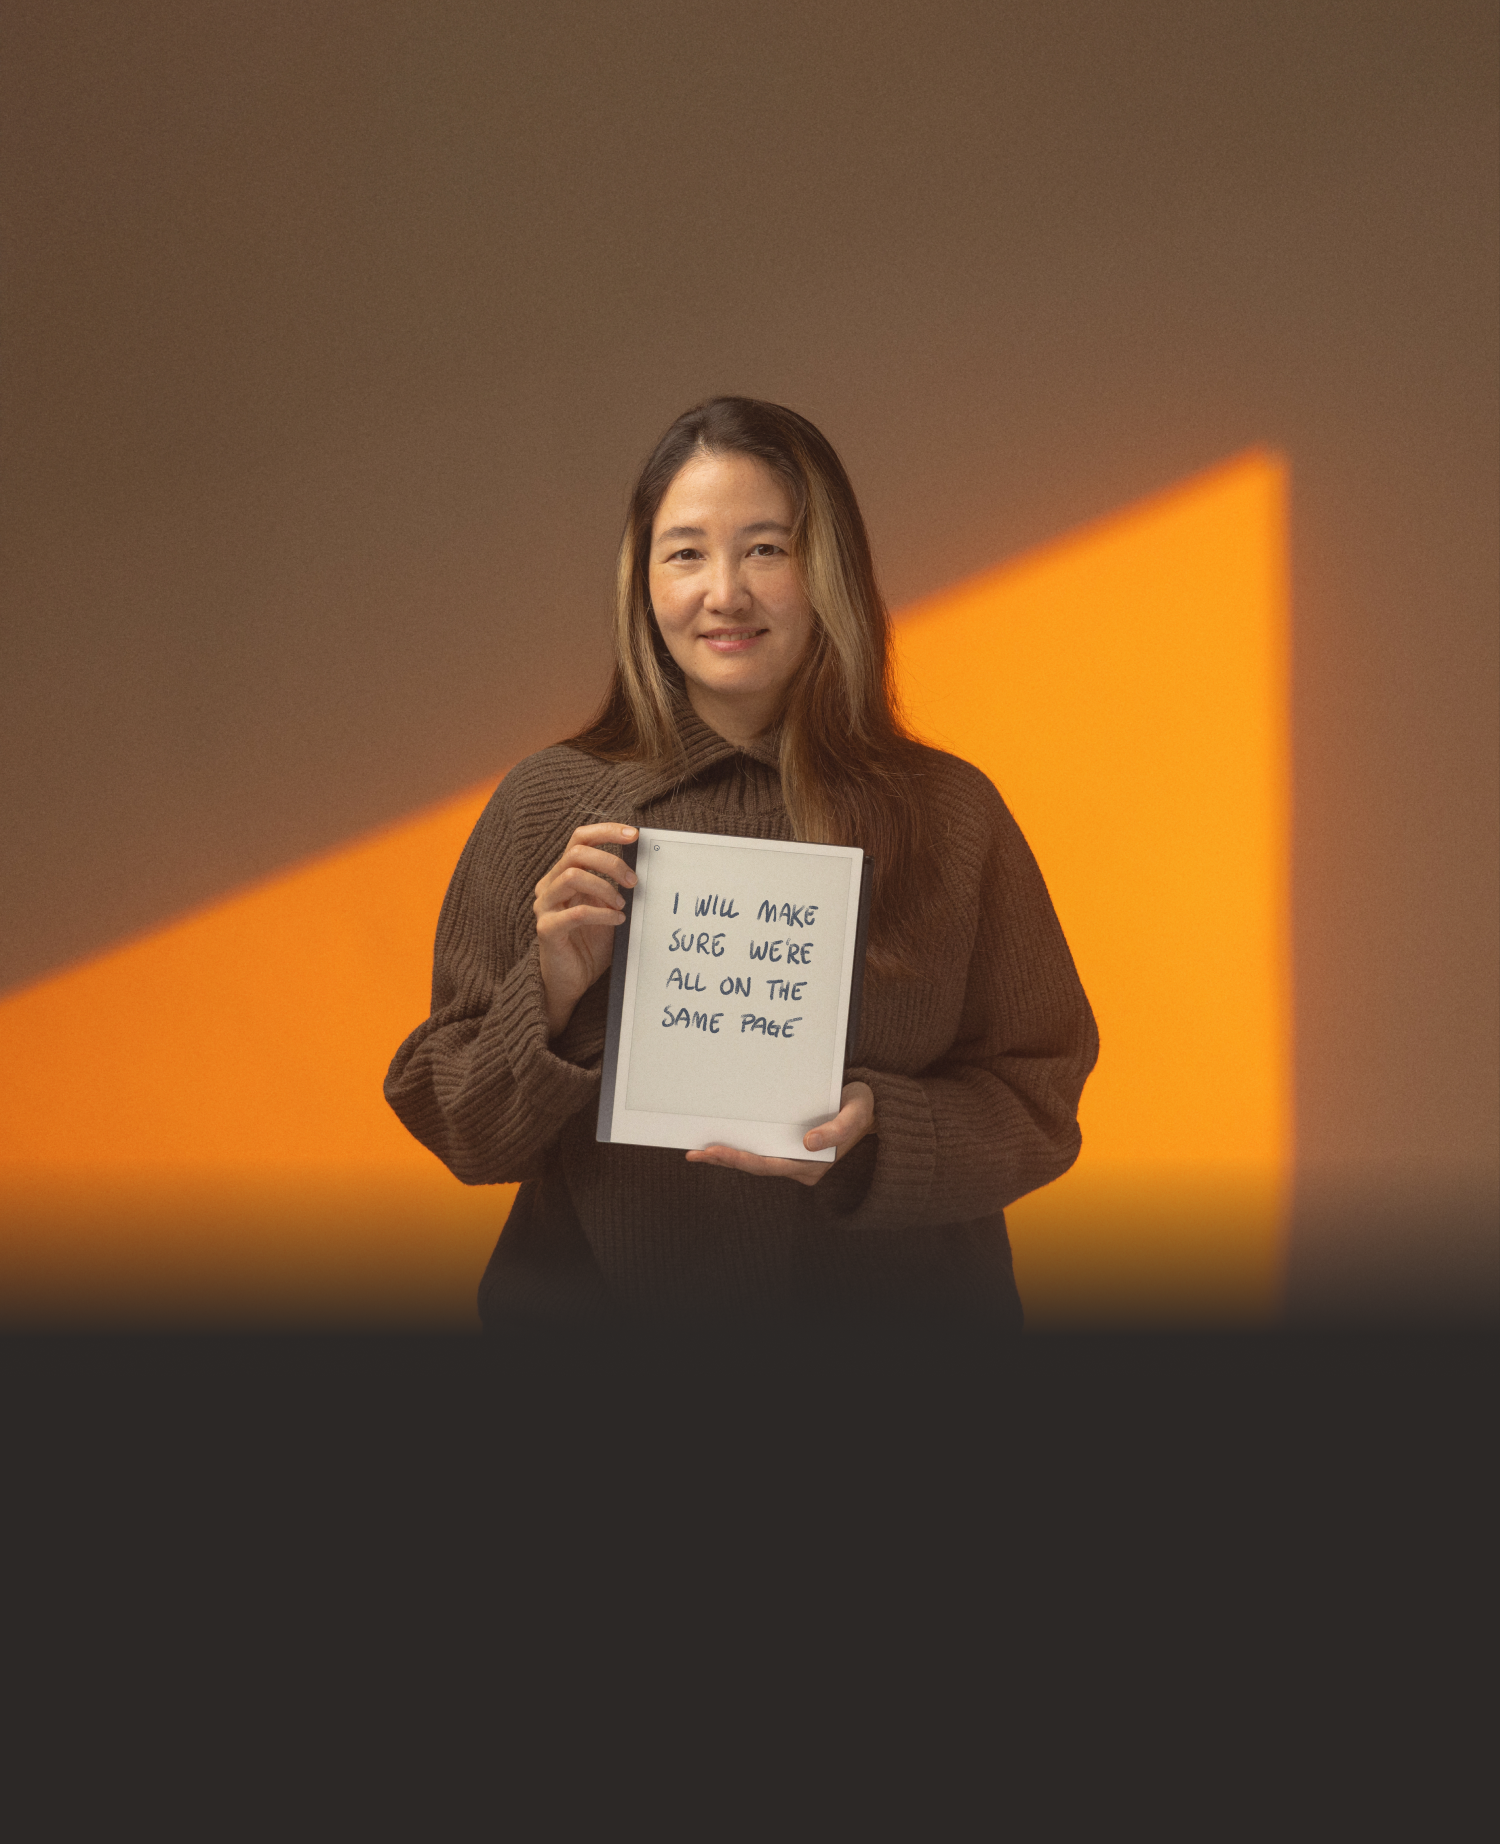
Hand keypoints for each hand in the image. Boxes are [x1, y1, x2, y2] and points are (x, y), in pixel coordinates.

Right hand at [534, 823, 637, 1038]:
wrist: (571, 981)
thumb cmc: (591, 944)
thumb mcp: (609, 909)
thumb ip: (618, 888)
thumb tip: (646, 867)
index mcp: (562, 875)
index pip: (579, 839)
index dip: (605, 832)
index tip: (633, 834)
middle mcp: (549, 886)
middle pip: (577, 853)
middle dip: (611, 862)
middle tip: (634, 881)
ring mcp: (545, 907)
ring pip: (572, 877)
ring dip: (605, 888)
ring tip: (622, 904)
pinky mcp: (547, 929)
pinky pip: (576, 913)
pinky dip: (602, 914)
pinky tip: (617, 920)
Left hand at [685, 1081, 874, 1187]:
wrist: (872, 1105)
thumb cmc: (862, 1107)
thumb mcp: (855, 1114)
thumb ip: (837, 1129)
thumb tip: (807, 1143)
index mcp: (813, 1165)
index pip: (768, 1165)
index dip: (739, 1160)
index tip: (713, 1151)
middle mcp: (801, 1166)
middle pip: (755, 1166)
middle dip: (724, 1160)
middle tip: (692, 1153)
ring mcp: (795, 1158)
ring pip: (755, 1159)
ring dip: (727, 1155)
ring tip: (697, 1149)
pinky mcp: (791, 1147)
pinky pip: (761, 1148)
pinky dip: (740, 1144)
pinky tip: (722, 1136)